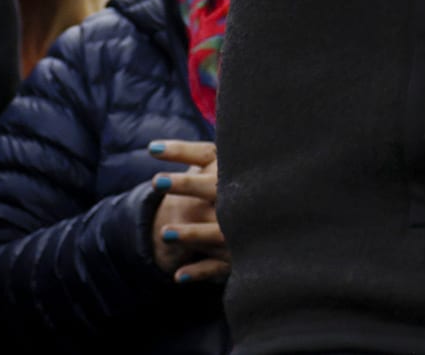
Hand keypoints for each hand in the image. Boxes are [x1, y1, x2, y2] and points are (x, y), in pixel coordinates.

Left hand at [148, 139, 227, 283]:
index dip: (179, 150)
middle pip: (212, 188)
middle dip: (186, 185)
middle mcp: (239, 196)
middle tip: (156, 182)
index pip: (205, 154)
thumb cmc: (230, 191)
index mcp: (227, 171)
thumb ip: (195, 158)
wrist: (271, 219)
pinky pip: (219, 266)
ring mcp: (241, 228)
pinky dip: (199, 271)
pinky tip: (178, 276)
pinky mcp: (238, 257)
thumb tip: (155, 148)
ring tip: (164, 234)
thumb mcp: (215, 170)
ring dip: (192, 233)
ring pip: (217, 231)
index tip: (152, 149)